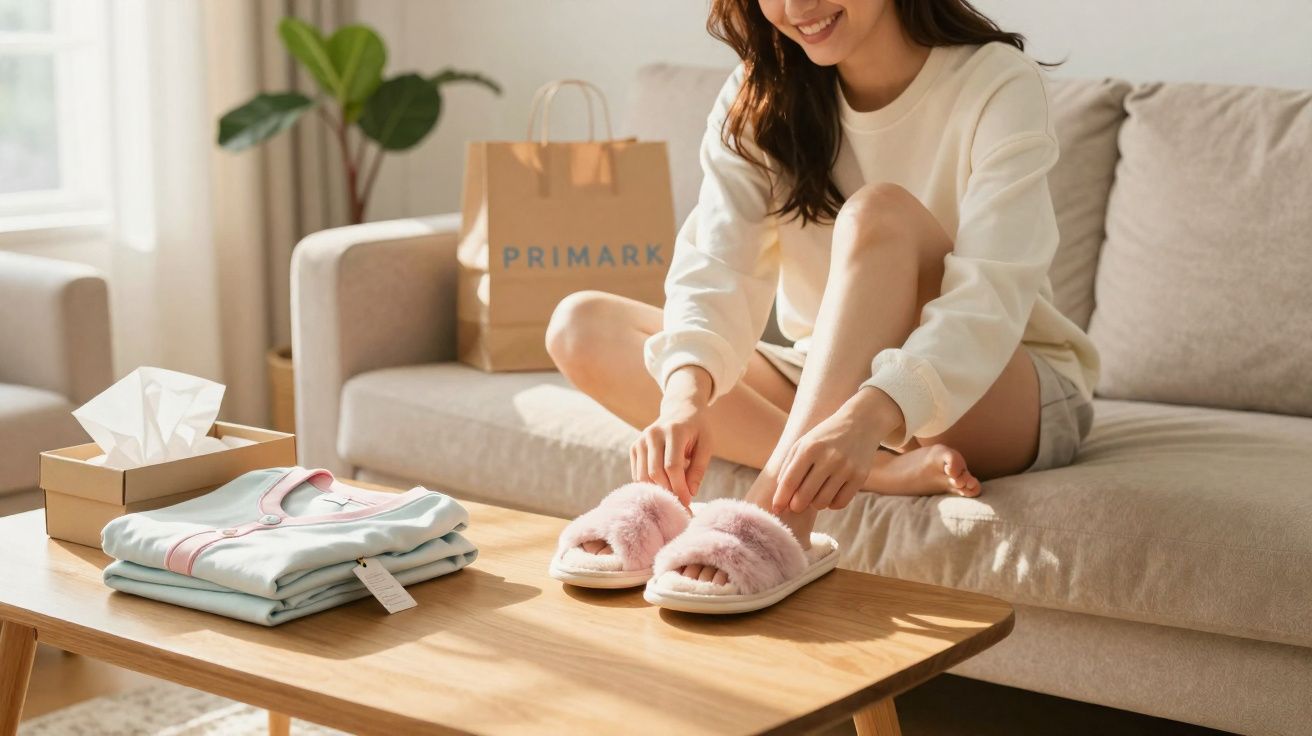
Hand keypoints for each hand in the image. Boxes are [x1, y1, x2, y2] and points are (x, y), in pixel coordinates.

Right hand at [631, 366, 714, 506]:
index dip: (679, 487)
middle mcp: (653, 434)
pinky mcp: (634, 447)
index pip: (672, 466)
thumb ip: (699, 469)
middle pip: (655, 472)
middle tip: (681, 504)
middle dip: (668, 492)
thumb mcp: (706, 445)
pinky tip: (663, 486)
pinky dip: (649, 485)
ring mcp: (641, 440)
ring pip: (643, 476)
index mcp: (674, 431)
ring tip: (673, 496)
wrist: (679, 410)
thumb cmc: (697, 430)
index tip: (688, 502)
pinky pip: (638, 474)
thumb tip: (690, 493)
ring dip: (658, 490)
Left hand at [772, 388, 902, 513]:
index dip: (780, 499)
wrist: (860, 423)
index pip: (790, 481)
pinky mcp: (860, 477)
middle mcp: (828, 458)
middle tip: (796, 505)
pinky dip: (831, 504)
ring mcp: (846, 468)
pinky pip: (840, 503)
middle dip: (796, 505)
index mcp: (810, 448)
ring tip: (815, 493)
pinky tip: (830, 493)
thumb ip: (788, 466)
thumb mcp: (803, 443)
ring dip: (814, 503)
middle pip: (804, 496)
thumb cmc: (824, 436)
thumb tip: (781, 495)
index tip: (776, 510)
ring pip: (822, 503)